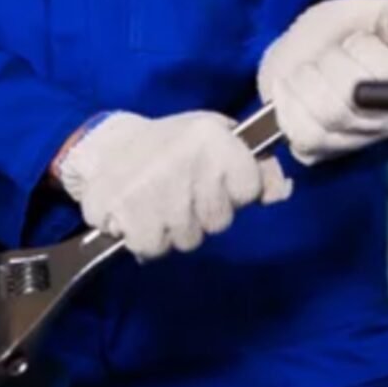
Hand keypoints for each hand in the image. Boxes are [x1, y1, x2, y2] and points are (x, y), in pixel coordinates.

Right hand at [54, 111, 291, 259]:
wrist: (105, 148)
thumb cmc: (169, 146)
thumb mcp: (216, 139)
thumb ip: (256, 166)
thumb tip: (282, 192)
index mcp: (212, 138)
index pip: (249, 188)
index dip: (231, 191)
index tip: (209, 179)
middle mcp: (187, 162)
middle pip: (219, 221)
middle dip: (200, 214)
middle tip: (177, 191)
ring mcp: (156, 191)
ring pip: (188, 240)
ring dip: (172, 229)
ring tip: (155, 201)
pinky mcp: (128, 214)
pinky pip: (154, 249)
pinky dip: (145, 239)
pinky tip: (138, 215)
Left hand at [258, 0, 387, 164]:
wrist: (293, 55)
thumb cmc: (334, 33)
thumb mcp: (365, 11)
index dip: (361, 47)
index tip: (351, 41)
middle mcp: (384, 121)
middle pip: (353, 95)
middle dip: (326, 64)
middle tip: (321, 57)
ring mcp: (351, 141)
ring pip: (327, 115)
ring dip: (304, 83)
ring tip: (304, 73)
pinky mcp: (317, 152)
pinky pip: (302, 134)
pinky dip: (288, 106)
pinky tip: (288, 91)